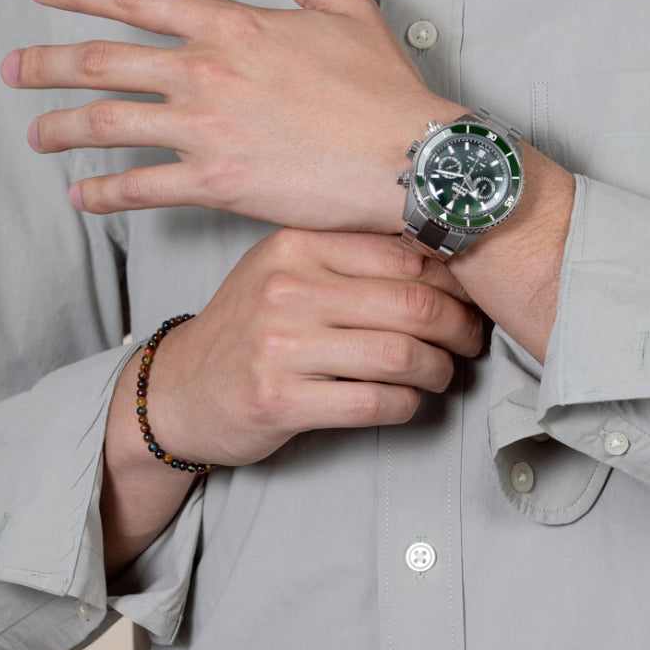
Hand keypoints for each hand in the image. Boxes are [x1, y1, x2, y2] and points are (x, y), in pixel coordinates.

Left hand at [2, 0, 463, 232]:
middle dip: (45, 65)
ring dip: (59, 129)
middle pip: (100, 62)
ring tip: (35, 136)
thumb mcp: (343, 8)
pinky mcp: (216, 182)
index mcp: (231, 24)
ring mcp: (205, 129)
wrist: (409, 158)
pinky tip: (81, 198)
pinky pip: (141, 188)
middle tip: (12, 71)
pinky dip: (104, 196)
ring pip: (106, 124)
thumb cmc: (382, 86)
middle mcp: (205, 71)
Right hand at [138, 228, 484, 468]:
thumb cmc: (251, 326)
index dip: (454, 281)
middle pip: (413, 304)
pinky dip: (406, 405)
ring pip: (400, 354)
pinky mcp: (278, 400)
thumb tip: (450, 265)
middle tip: (469, 341)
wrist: (179, 388)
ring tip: (442, 374)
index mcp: (296, 244)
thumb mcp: (288, 270)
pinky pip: (374, 402)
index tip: (470, 299)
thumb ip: (353, 258)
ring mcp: (279, 346)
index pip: (404, 253)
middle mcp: (287, 288)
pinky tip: (407, 401)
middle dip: (460, 328)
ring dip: (438, 370)